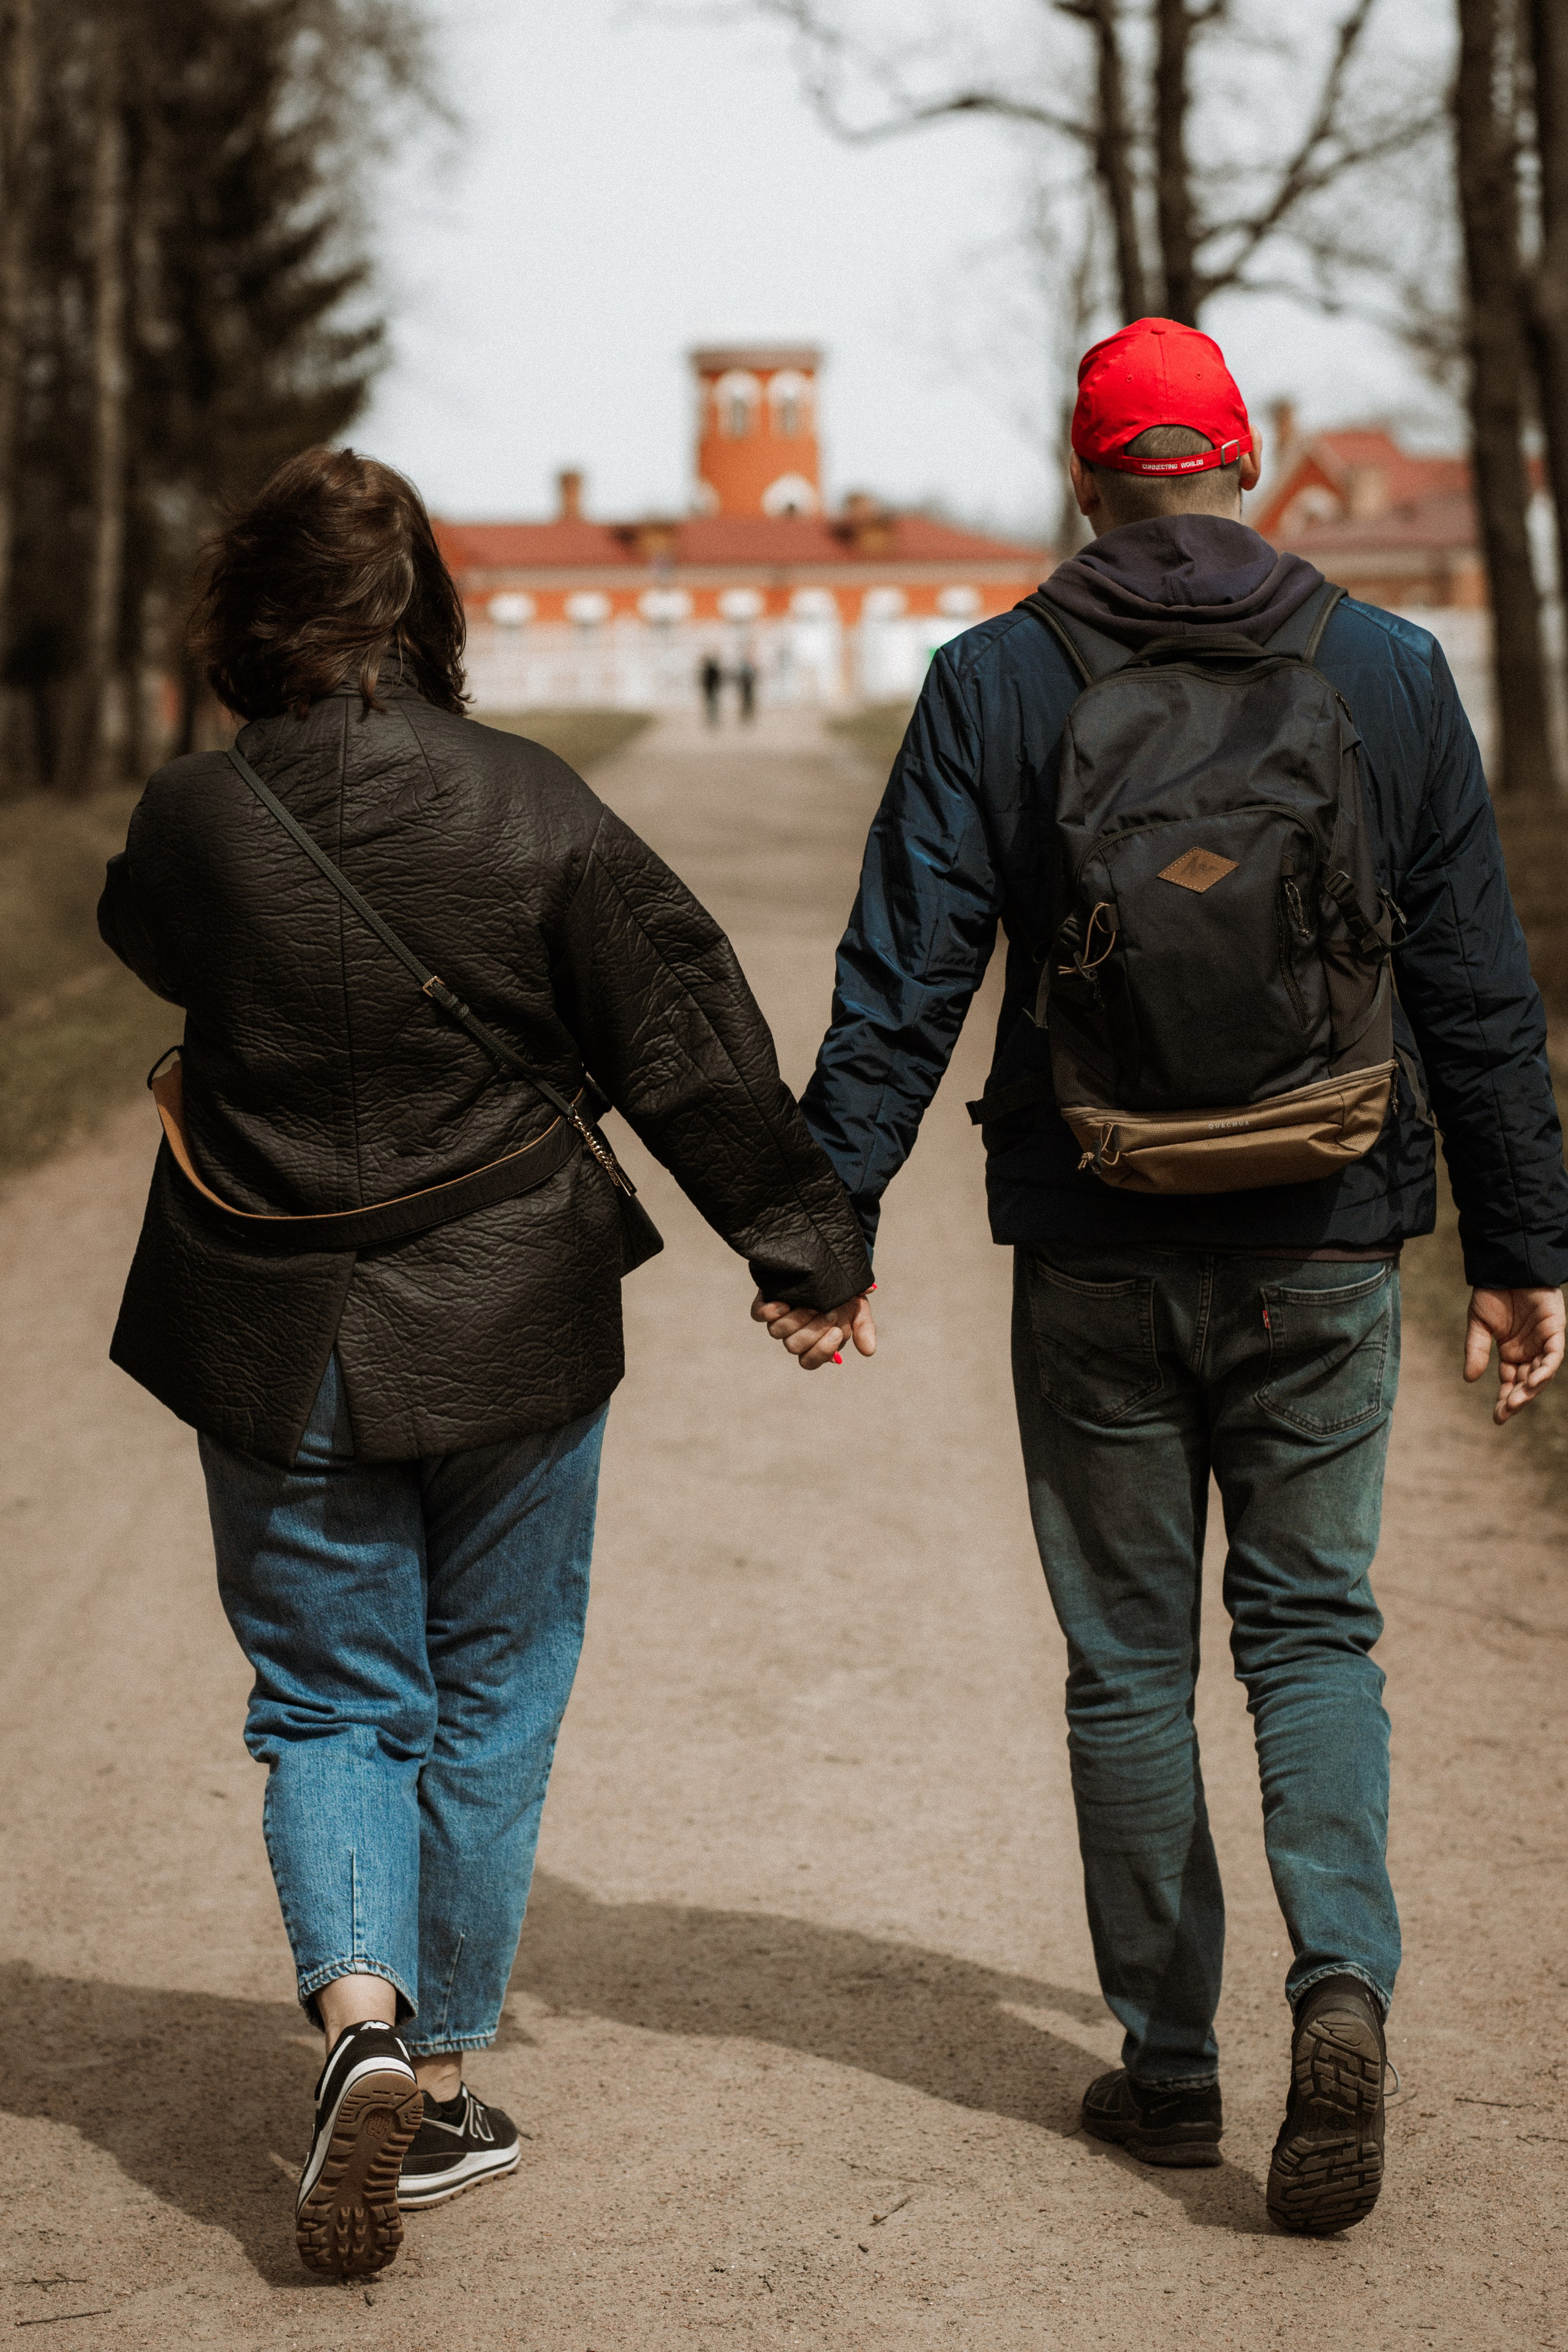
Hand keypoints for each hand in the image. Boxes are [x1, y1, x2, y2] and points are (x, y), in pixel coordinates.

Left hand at [752, 1287, 876, 1371]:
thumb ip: (864, 1329)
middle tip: (830, 1312)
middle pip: (794, 1346)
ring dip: (796, 1320)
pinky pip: (758, 1314)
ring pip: (777, 1332)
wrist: (828, 1265)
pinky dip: (769, 1312)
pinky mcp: (767, 1302)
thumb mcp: (858, 1308)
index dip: (821, 1351)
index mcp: (815, 1342)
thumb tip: (869, 1351)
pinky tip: (783, 1304)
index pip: (809, 1361)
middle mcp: (795, 1334)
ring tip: (812, 1304)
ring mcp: (780, 1319)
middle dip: (813, 1331)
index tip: (838, 1331)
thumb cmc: (843, 1292)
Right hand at [1463, 1285, 1565, 1422]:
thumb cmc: (1493, 1292)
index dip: (1506, 1401)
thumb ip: (1476, 1350)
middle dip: (1517, 1400)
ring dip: (1531, 1389)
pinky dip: (1546, 1369)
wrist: (1507, 1267)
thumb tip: (1470, 1379)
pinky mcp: (1554, 1331)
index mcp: (1511, 1352)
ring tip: (1517, 1401)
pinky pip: (1553, 1355)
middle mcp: (1529, 1351)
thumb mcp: (1479, 1324)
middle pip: (1526, 1382)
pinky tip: (1534, 1381)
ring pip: (1541, 1373)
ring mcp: (1543, 1342)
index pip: (1511, 1382)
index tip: (1497, 1418)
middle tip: (1506, 1413)